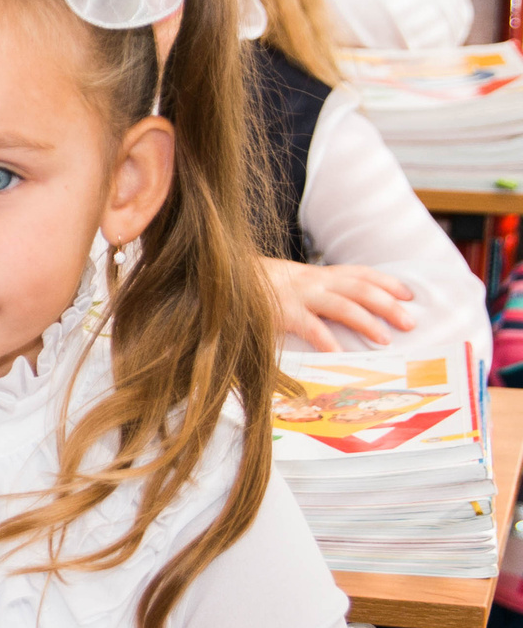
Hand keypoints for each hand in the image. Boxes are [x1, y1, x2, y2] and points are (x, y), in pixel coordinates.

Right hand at [264, 258, 418, 350]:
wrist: (218, 278)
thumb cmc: (253, 287)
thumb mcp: (286, 283)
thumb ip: (309, 294)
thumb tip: (337, 312)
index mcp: (315, 274)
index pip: (359, 273)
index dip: (387, 282)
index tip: (410, 294)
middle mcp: (311, 280)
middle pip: (360, 288)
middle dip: (388, 304)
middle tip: (410, 322)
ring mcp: (297, 295)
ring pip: (343, 305)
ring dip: (368, 322)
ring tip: (385, 339)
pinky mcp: (281, 312)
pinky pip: (311, 327)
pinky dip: (328, 341)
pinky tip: (341, 354)